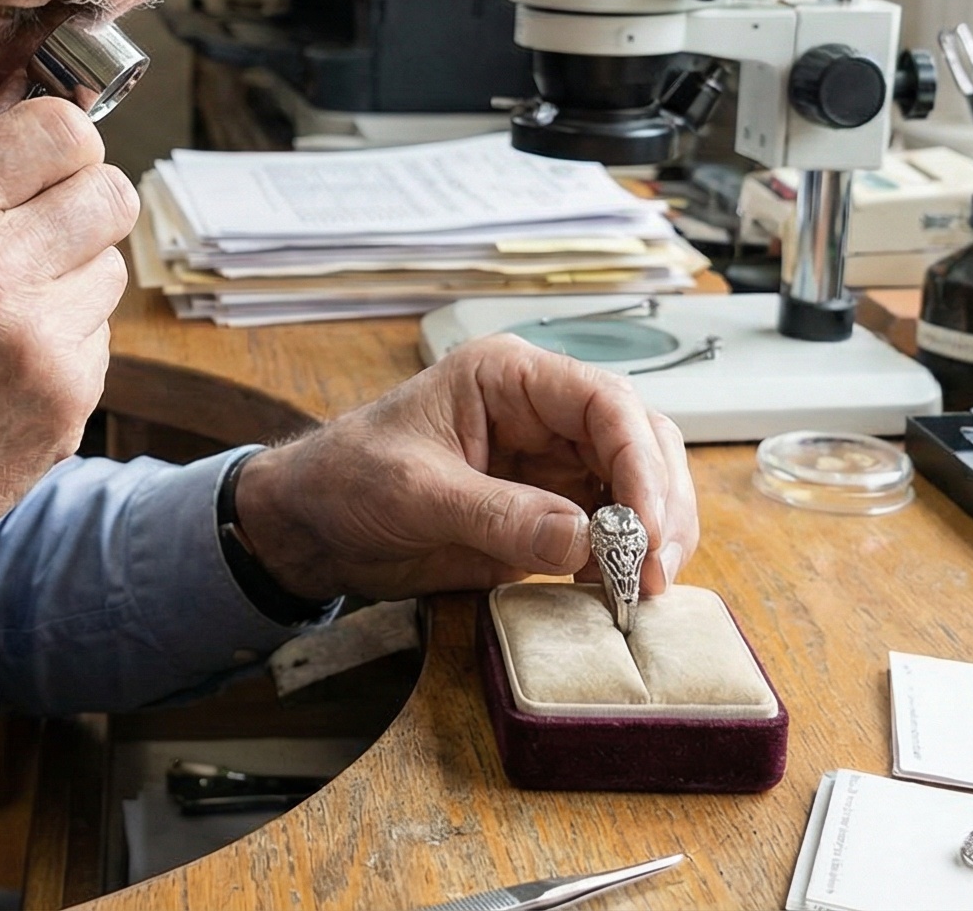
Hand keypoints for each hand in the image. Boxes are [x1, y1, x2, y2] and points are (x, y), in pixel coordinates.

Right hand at [0, 97, 134, 651]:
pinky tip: (7, 369)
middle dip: (86, 207)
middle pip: (109, 191)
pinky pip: (101, 334)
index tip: (51, 168)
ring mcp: (36, 338)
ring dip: (73, 281)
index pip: (59, 129)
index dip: (64, 146)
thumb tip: (42, 122)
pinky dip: (66, 343)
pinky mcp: (68, 395)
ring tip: (7, 316)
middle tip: (47, 235)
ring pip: (111, 266)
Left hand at [227, 333, 698, 603]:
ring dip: (654, 537)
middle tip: (655, 575)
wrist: (313, 524)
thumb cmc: (349, 479)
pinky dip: (628, 561)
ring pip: (639, 486)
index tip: (644, 529)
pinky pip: (611, 529)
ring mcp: (552, 462)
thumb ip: (499, 515)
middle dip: (659, 506)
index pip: (606, 403)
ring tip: (643, 592)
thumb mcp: (415, 493)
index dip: (640, 463)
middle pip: (641, 442)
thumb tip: (587, 541)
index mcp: (511, 378)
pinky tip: (621, 595)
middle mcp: (544, 413)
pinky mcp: (550, 510)